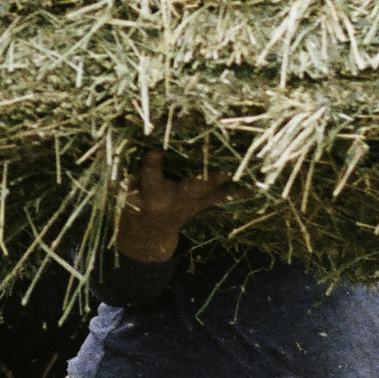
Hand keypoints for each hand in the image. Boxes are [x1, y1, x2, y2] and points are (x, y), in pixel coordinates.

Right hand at [115, 148, 244, 264]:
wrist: (146, 234)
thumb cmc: (130, 201)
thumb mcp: (119, 190)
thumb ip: (121, 175)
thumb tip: (121, 143)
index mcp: (149, 194)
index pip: (149, 178)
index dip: (153, 165)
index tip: (156, 151)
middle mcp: (173, 200)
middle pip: (191, 189)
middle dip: (206, 180)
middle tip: (222, 172)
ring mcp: (191, 203)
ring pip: (213, 192)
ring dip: (230, 184)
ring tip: (251, 178)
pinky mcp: (202, 203)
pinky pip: (223, 197)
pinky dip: (240, 192)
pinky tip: (259, 187)